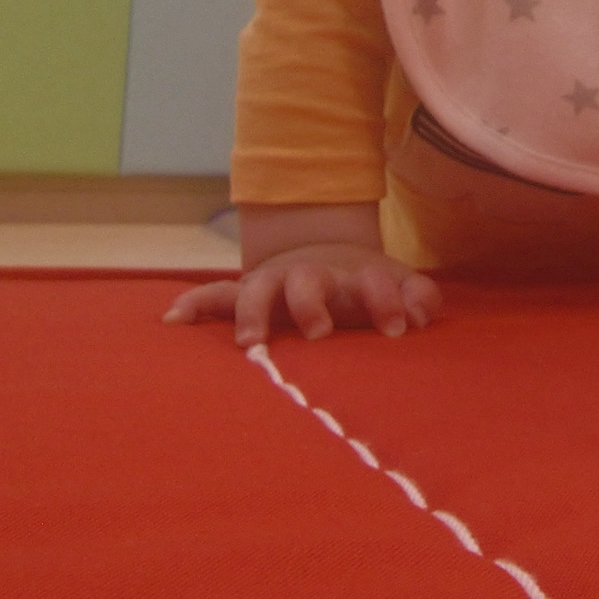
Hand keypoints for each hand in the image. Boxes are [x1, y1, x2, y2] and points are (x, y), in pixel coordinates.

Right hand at [162, 241, 441, 345]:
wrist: (327, 256)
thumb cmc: (368, 287)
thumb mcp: (399, 285)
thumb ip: (419, 298)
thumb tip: (424, 315)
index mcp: (353, 276)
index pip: (372, 282)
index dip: (386, 301)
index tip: (397, 329)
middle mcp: (310, 278)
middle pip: (308, 281)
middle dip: (312, 303)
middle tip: (321, 332)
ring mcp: (275, 284)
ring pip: (257, 291)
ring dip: (252, 313)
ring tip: (249, 343)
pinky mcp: (246, 294)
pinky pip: (215, 296)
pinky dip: (194, 305)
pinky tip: (175, 320)